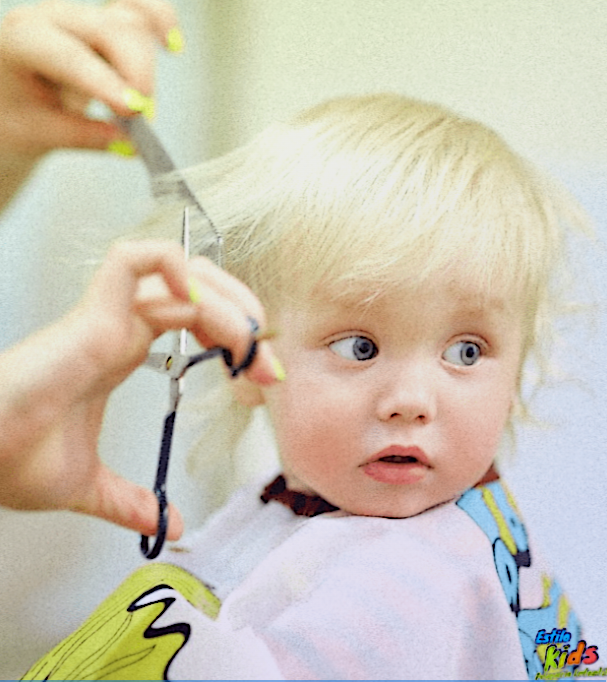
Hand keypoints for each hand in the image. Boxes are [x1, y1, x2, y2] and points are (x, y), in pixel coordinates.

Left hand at [0, 0, 180, 157]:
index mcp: (23, 40)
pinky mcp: (107, 24)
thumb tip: (129, 145)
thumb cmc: (18, 116)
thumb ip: (84, 137)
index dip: (104, 82)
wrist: (12, 101)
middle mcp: (54, 18)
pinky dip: (161, 21)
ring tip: (143, 108)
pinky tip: (173, 45)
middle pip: (108, 29)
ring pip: (130, 21)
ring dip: (147, 65)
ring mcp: (84, 17)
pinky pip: (140, 11)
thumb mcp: (40, 134)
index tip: (133, 111)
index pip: (68, 56)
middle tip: (143, 117)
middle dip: (135, 71)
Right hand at [0, 240, 279, 538]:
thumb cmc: (14, 459)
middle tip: (266, 364)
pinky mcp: (92, 315)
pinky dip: (174, 266)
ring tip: (249, 344)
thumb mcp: (91, 488)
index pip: (194, 319)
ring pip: (179, 274)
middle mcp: (121, 327)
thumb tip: (168, 526)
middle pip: (198, 290)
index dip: (235, 338)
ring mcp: (107, 317)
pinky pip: (134, 261)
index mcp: (123, 349)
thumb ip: (131, 501)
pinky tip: (200, 303)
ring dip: (227, 300)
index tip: (261, 379)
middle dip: (244, 317)